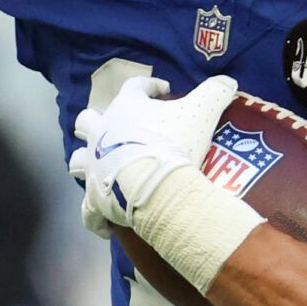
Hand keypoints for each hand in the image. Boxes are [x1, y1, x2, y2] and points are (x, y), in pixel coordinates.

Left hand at [67, 75, 238, 235]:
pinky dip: (96, 216)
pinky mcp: (93, 198)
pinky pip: (88, 210)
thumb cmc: (173, 143)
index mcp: (125, 107)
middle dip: (97, 122)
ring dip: (87, 161)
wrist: (155, 185)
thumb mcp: (202, 110)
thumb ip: (215, 92)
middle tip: (117, 129)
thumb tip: (229, 81)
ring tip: (102, 167)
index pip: (134, 87)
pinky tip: (106, 224)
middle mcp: (101, 133)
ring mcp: (93, 165)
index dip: (149, 86)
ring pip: (77, 159)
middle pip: (88, 120)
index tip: (163, 90)